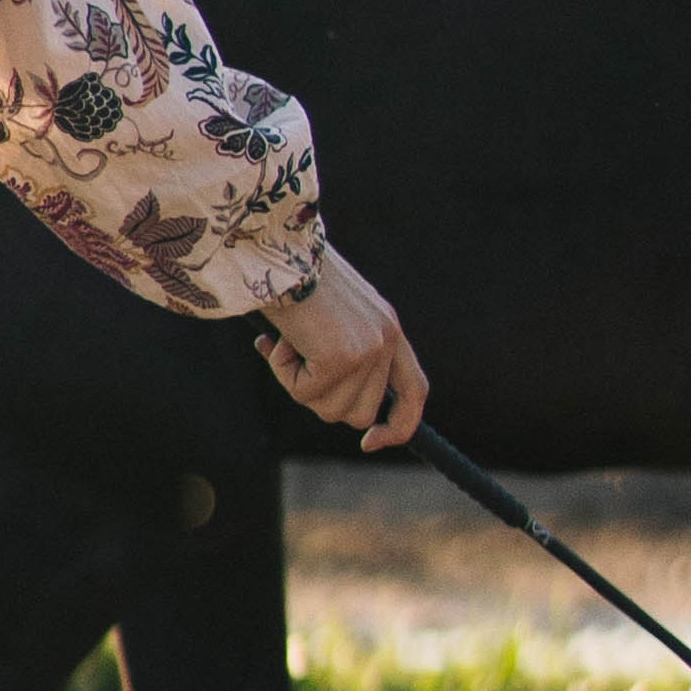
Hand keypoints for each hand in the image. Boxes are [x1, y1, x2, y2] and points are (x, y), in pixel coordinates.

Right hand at [256, 245, 427, 451]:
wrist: (277, 247)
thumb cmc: (291, 275)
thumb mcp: (331, 315)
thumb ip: (340, 351)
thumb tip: (323, 397)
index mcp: (389, 328)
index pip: (414, 392)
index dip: (398, 425)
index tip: (370, 443)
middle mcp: (387, 339)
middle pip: (360, 412)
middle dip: (320, 400)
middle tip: (293, 363)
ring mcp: (368, 349)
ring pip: (331, 409)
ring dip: (298, 385)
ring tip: (284, 345)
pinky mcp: (342, 357)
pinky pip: (306, 393)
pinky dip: (283, 373)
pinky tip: (276, 341)